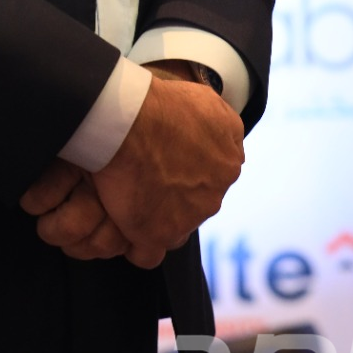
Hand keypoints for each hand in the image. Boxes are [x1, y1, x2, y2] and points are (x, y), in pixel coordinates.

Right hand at [19, 69, 243, 267]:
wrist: (129, 120)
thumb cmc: (159, 102)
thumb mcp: (204, 98)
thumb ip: (217, 121)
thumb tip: (215, 130)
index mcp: (228, 155)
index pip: (216, 169)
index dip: (192, 164)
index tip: (170, 157)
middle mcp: (216, 189)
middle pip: (198, 199)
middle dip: (178, 192)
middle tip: (148, 175)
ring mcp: (188, 216)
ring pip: (176, 226)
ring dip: (158, 217)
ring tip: (131, 200)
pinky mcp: (157, 234)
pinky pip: (148, 254)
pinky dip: (137, 244)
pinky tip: (123, 225)